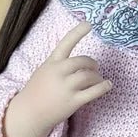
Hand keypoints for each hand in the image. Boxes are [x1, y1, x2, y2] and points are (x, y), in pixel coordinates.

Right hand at [4, 20, 111, 136]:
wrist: (29, 113)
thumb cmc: (38, 91)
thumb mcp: (44, 71)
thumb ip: (59, 64)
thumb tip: (80, 63)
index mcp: (51, 63)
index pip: (65, 43)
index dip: (78, 32)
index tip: (89, 23)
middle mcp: (58, 73)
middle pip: (83, 61)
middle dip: (92, 64)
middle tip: (95, 68)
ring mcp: (66, 88)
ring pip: (89, 76)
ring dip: (97, 77)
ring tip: (97, 80)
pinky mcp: (73, 102)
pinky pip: (94, 91)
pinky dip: (104, 86)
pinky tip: (108, 85)